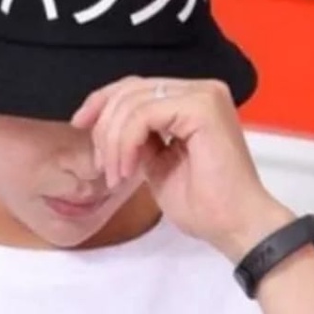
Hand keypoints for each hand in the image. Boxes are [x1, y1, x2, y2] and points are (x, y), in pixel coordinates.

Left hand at [71, 76, 293, 261]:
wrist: (234, 225)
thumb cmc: (204, 206)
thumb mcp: (157, 167)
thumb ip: (139, 142)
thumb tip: (110, 131)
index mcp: (190, 101)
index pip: (136, 88)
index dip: (102, 102)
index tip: (79, 125)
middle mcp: (199, 90)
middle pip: (130, 90)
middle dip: (104, 127)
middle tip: (102, 168)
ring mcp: (203, 95)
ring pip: (133, 102)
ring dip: (114, 143)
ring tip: (116, 176)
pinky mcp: (202, 108)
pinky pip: (144, 115)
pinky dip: (127, 143)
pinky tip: (128, 171)